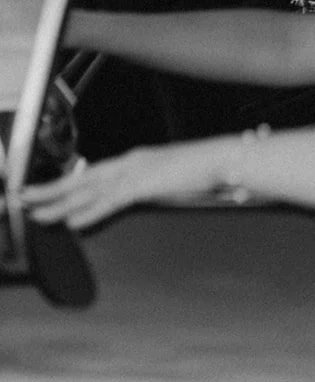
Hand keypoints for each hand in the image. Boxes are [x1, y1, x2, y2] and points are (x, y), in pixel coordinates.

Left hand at [22, 142, 221, 231]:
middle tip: (22, 197)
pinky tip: (72, 222)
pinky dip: (89, 212)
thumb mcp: (166, 180)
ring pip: (88, 190)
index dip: (63, 182)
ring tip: (35, 212)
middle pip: (81, 179)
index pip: (90, 173)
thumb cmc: (201, 172)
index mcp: (134, 161)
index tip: (42, 191)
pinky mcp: (145, 184)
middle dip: (49, 189)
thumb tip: (126, 200)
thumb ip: (145, 189)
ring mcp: (136, 172)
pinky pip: (110, 201)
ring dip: (59, 202)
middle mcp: (130, 162)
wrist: (225, 159)